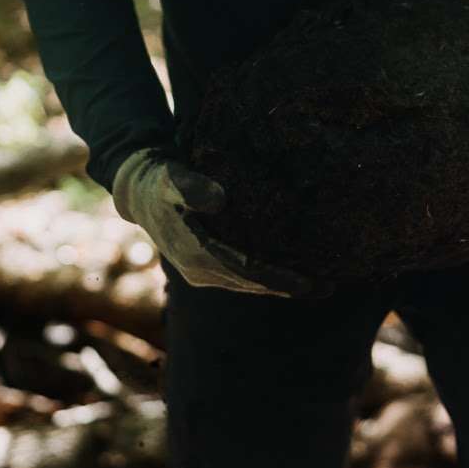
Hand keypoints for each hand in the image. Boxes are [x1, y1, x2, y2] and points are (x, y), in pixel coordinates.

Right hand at [112, 147, 315, 296]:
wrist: (139, 190)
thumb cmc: (159, 181)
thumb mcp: (171, 178)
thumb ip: (192, 186)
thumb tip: (219, 199)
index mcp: (195, 254)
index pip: (246, 272)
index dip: (278, 279)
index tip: (308, 284)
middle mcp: (200, 270)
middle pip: (253, 284)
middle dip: (289, 287)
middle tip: (329, 288)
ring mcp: (203, 271)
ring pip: (249, 282)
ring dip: (281, 284)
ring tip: (320, 285)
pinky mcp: (206, 264)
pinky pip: (242, 274)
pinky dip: (267, 276)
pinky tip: (290, 271)